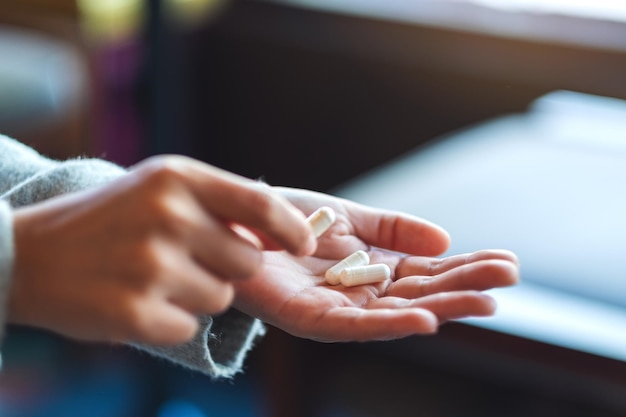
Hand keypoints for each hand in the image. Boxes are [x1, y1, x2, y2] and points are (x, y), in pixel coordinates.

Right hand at [9, 156, 315, 344]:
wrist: (29, 253)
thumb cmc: (108, 219)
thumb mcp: (160, 188)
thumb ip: (217, 203)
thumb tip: (280, 232)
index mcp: (177, 178)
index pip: (260, 205)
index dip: (291, 229)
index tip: (304, 244)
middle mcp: (167, 216)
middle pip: (248, 262)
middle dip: (228, 267)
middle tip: (186, 259)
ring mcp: (150, 265)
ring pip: (222, 297)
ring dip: (197, 294)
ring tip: (152, 277)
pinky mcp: (134, 312)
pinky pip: (189, 326)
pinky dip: (170, 320)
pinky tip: (135, 300)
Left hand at [234, 188, 518, 341]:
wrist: (234, 221)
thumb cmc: (289, 221)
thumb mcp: (351, 218)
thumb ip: (394, 228)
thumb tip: (444, 239)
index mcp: (373, 269)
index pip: (428, 271)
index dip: (466, 267)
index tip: (507, 261)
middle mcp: (361, 294)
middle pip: (420, 293)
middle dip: (464, 287)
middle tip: (509, 278)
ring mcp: (337, 309)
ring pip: (396, 312)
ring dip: (442, 307)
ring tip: (484, 301)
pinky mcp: (309, 319)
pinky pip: (354, 326)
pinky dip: (389, 324)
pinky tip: (425, 320)